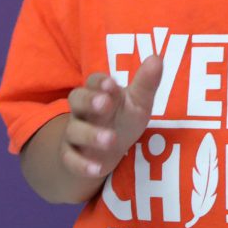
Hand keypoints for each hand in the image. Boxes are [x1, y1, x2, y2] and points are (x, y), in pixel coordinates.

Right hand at [60, 55, 162, 179]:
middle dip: (90, 101)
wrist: (106, 151)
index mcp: (98, 93)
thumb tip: (156, 58)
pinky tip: (97, 169)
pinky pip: (71, 159)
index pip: (93, 81)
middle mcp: (82, 111)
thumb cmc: (123, 119)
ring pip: (74, 130)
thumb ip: (146, 82)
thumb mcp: (138, 102)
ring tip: (110, 139)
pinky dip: (82, 165)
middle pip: (76, 99)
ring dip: (91, 135)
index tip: (113, 84)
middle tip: (105, 104)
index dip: (101, 82)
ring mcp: (75, 133)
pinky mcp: (71, 156)